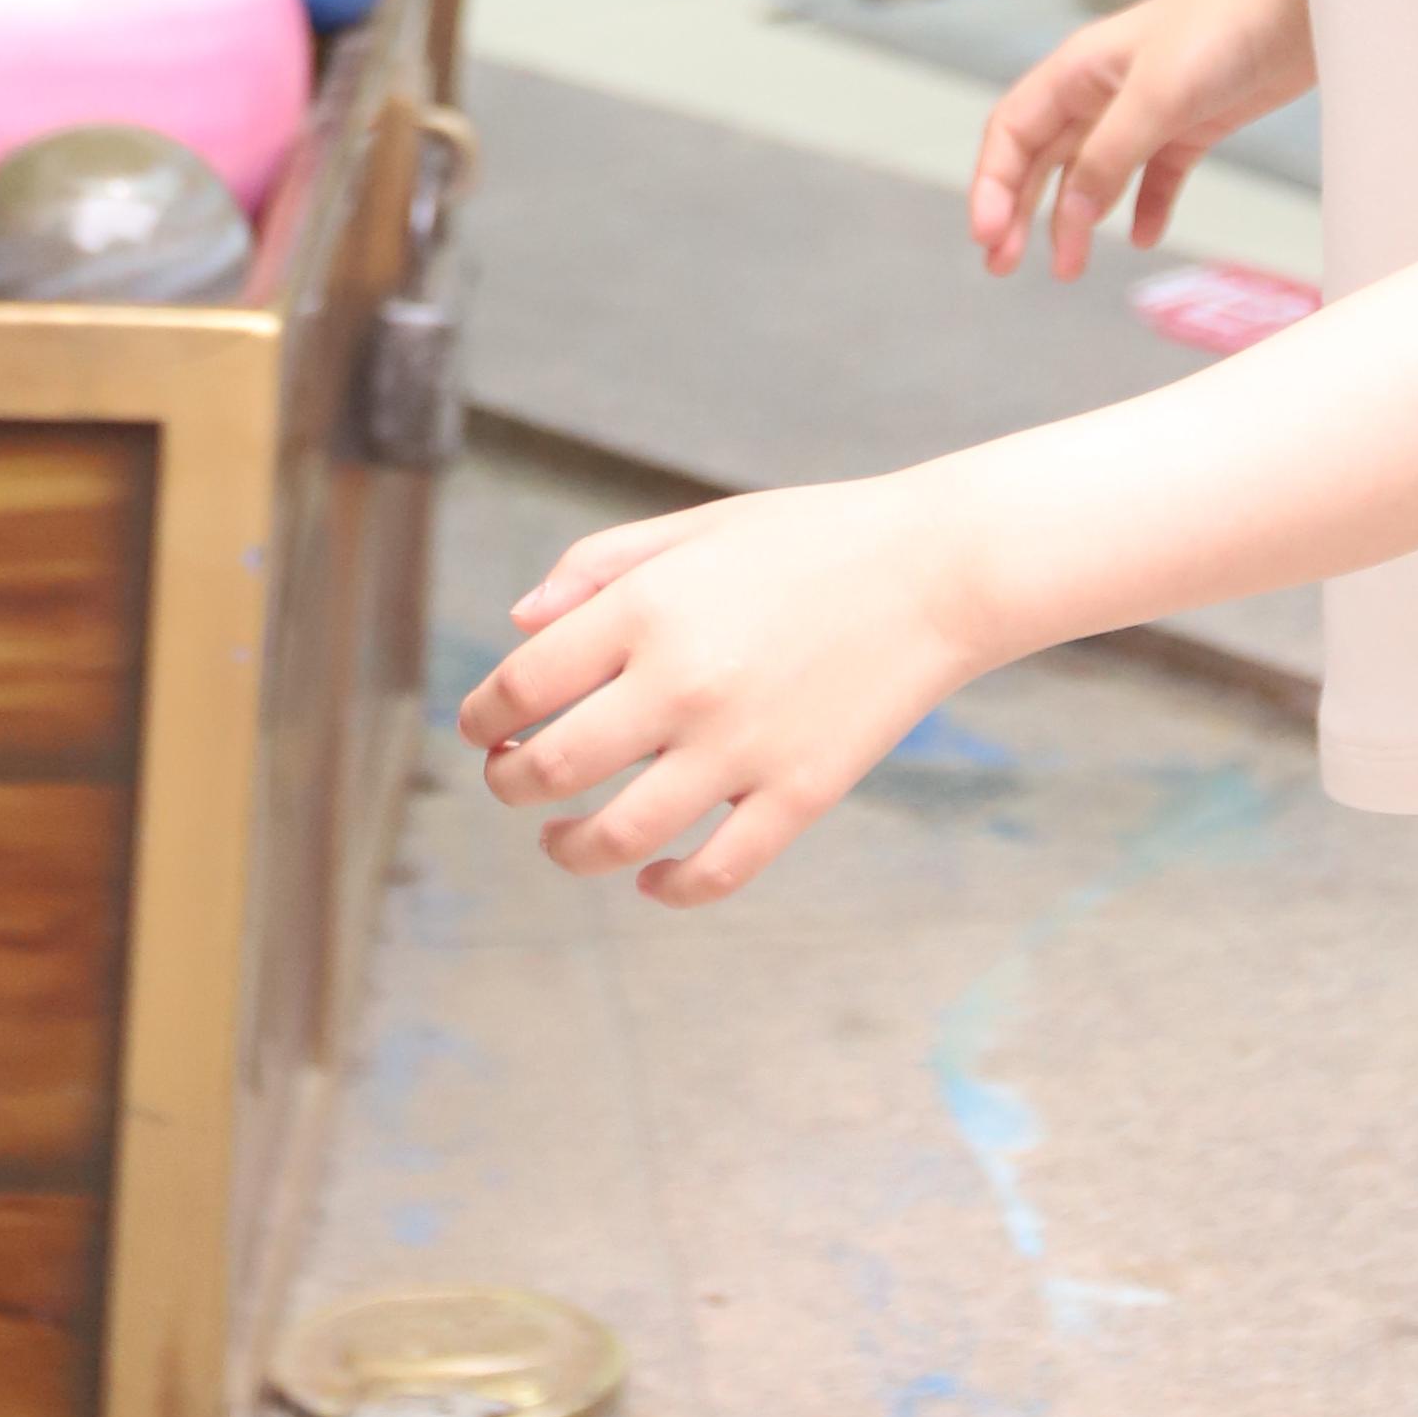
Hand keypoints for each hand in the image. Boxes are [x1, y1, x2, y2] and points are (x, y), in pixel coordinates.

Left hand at [459, 478, 977, 902]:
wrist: (936, 571)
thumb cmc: (808, 539)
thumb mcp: (696, 528)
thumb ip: (598, 567)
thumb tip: (519, 627)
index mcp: (650, 608)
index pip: (522, 684)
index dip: (481, 715)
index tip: (481, 725)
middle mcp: (683, 683)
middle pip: (551, 767)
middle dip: (509, 781)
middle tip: (509, 776)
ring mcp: (741, 748)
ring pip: (616, 836)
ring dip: (566, 849)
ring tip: (558, 838)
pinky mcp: (797, 796)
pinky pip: (713, 872)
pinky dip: (666, 888)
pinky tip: (649, 876)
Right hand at [972, 0, 1311, 282]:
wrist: (1303, 2)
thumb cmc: (1224, 26)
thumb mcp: (1157, 96)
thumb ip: (1109, 156)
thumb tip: (1070, 214)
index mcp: (1079, 69)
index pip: (1012, 130)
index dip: (992, 184)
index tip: (987, 237)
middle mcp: (1104, 88)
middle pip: (1043, 156)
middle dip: (1018, 210)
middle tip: (1003, 266)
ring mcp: (1148, 107)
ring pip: (1093, 172)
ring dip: (1075, 219)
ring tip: (1069, 269)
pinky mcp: (1192, 123)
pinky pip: (1155, 175)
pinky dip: (1145, 207)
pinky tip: (1145, 236)